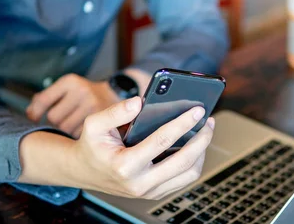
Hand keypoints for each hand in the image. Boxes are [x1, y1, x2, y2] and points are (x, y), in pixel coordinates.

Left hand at [26, 74, 119, 137]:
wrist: (117, 95)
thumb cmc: (86, 95)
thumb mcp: (69, 88)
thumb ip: (47, 97)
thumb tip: (29, 113)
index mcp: (71, 82)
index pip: (43, 100)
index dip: (35, 112)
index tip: (33, 118)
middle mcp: (82, 91)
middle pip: (54, 118)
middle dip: (56, 122)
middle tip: (65, 119)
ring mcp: (93, 105)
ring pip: (65, 128)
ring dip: (67, 130)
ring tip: (76, 124)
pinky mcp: (102, 119)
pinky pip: (79, 135)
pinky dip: (79, 135)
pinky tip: (84, 130)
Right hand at [71, 97, 214, 198]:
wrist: (84, 172)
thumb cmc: (92, 145)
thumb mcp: (94, 124)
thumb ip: (116, 111)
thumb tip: (140, 102)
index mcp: (125, 166)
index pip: (162, 141)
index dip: (183, 123)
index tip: (198, 110)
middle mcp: (140, 183)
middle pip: (183, 161)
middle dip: (201, 139)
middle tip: (209, 122)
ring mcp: (150, 191)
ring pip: (189, 174)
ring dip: (202, 152)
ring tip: (205, 131)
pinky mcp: (156, 193)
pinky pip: (184, 179)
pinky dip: (194, 161)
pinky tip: (196, 143)